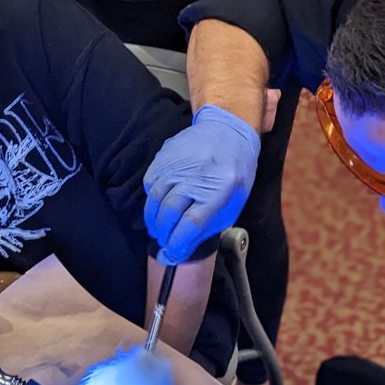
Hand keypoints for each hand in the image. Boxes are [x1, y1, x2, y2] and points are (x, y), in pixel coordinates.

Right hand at [143, 106, 260, 262]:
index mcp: (220, 189)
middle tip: (164, 242)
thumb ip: (208, 225)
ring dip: (153, 220)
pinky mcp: (164, 156)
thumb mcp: (232, 201)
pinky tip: (157, 206)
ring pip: (155, 199)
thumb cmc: (234, 171)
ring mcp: (179, 163)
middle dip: (163, 234)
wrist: (227, 130)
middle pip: (170, 213)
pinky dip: (151, 199)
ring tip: (158, 229)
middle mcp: (197, 175)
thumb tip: (179, 248)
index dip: (178, 243)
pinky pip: (150, 183)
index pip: (191, 223)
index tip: (171, 254)